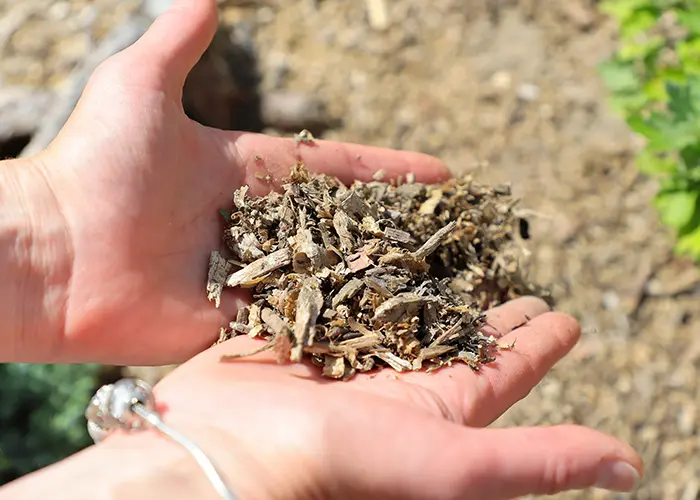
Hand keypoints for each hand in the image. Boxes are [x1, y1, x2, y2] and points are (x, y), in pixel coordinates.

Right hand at [1, 297, 641, 498]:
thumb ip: (532, 459)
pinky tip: (379, 230)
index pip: (501, 368)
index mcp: (435, 411)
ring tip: (454, 237)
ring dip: (427, 272)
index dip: (536, 342)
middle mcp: (393, 379)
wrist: (220, 453)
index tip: (566, 314)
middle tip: (511, 264)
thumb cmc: (331, 464)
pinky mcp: (301, 325)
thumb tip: (630, 464)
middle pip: (453, 330)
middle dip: (485, 301)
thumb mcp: (447, 467)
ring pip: (399, 300)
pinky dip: (363, 259)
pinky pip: (342, 283)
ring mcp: (345, 349)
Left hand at [13, 0, 448, 363]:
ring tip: (433, 285)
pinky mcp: (232, 323)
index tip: (439, 173)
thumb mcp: (139, 87)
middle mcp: (253, 225)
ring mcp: (246, 276)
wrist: (52, 255)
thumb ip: (177, 41)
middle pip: (337, 226)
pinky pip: (292, 323)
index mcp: (245, 173)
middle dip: (390, 228)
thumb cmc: (96, 168)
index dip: (386, 171)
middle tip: (444, 234)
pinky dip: (331, 325)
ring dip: (373, 279)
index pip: (334, 170)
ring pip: (323, 276)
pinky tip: (381, 329)